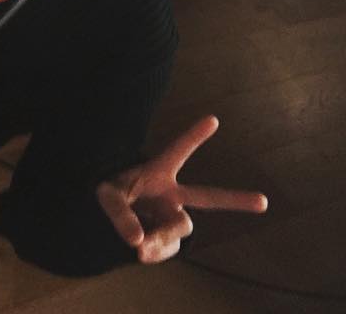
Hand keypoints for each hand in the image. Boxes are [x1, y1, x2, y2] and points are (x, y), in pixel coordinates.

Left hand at [96, 115, 268, 263]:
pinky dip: (155, 252)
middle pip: (207, 197)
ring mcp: (173, 217)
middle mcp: (171, 195)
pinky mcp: (170, 238)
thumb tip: (138, 242)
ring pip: (179, 228)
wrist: (108, 217)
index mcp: (157, 172)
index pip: (177, 151)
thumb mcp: (107, 197)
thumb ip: (120, 215)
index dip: (193, 136)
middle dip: (235, 199)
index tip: (213, 118)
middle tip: (264, 201)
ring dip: (161, 238)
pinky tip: (140, 250)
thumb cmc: (110, 194)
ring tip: (139, 244)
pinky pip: (169, 248)